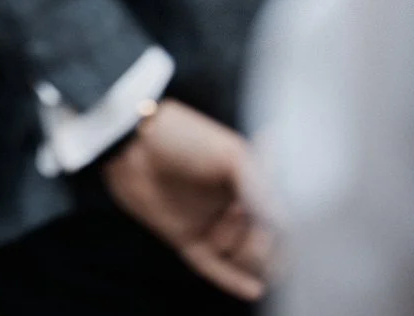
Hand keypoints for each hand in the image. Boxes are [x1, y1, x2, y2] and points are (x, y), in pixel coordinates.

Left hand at [102, 99, 271, 301]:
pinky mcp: (186, 237)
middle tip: (259, 237)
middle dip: (266, 244)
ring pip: (240, 256)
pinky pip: (213, 265)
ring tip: (246, 245)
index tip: (294, 232)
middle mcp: (230, 201)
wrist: (131, 143)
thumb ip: (261, 187)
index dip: (286, 225)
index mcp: (246, 176)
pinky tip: (254, 289)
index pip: (278, 210)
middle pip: (263, 239)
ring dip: (247, 256)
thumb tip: (287, 221)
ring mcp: (208, 220)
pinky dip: (233, 279)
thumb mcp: (230, 153)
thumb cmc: (182, 137)